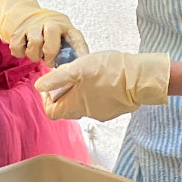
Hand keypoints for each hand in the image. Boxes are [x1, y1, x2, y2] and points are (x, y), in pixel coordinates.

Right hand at [0, 0, 87, 65]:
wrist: (19, 11)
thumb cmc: (42, 28)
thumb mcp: (59, 33)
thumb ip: (67, 46)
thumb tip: (72, 66)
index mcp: (64, 24)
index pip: (76, 39)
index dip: (79, 52)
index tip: (80, 63)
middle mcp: (50, 22)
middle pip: (52, 40)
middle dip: (50, 54)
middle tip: (49, 60)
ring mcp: (32, 25)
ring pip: (34, 44)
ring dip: (34, 55)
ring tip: (36, 52)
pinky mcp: (17, 31)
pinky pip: (18, 48)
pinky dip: (20, 52)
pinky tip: (24, 47)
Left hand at [34, 51, 169, 121]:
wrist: (142, 78)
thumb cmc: (112, 71)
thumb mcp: (79, 68)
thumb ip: (57, 78)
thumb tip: (39, 86)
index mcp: (76, 105)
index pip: (52, 112)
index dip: (48, 98)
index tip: (53, 83)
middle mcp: (87, 114)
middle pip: (67, 107)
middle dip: (64, 90)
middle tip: (71, 73)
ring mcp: (102, 113)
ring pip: (83, 104)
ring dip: (80, 90)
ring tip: (89, 72)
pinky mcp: (114, 109)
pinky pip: (97, 102)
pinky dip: (95, 91)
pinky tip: (103, 77)